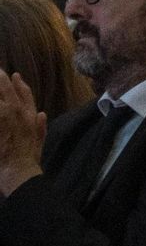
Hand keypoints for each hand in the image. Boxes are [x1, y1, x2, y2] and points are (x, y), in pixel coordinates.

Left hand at [0, 73, 45, 195]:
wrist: (18, 170)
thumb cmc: (29, 158)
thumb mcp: (40, 141)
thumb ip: (40, 126)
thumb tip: (42, 113)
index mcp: (28, 115)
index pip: (24, 93)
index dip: (16, 83)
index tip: (12, 75)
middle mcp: (15, 112)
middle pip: (5, 89)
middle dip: (0, 79)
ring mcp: (2, 117)